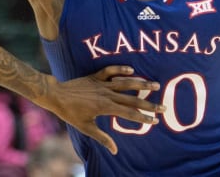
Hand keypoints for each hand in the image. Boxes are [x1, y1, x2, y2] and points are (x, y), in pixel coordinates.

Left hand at [47, 65, 165, 154]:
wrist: (56, 95)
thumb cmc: (70, 113)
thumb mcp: (85, 128)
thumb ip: (102, 138)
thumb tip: (114, 150)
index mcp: (106, 107)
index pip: (130, 114)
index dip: (144, 118)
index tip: (155, 121)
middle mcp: (107, 94)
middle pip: (133, 99)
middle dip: (149, 104)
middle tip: (163, 106)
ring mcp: (102, 84)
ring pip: (126, 82)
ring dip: (142, 84)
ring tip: (155, 84)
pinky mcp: (96, 76)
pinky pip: (111, 70)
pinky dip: (121, 69)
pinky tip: (132, 69)